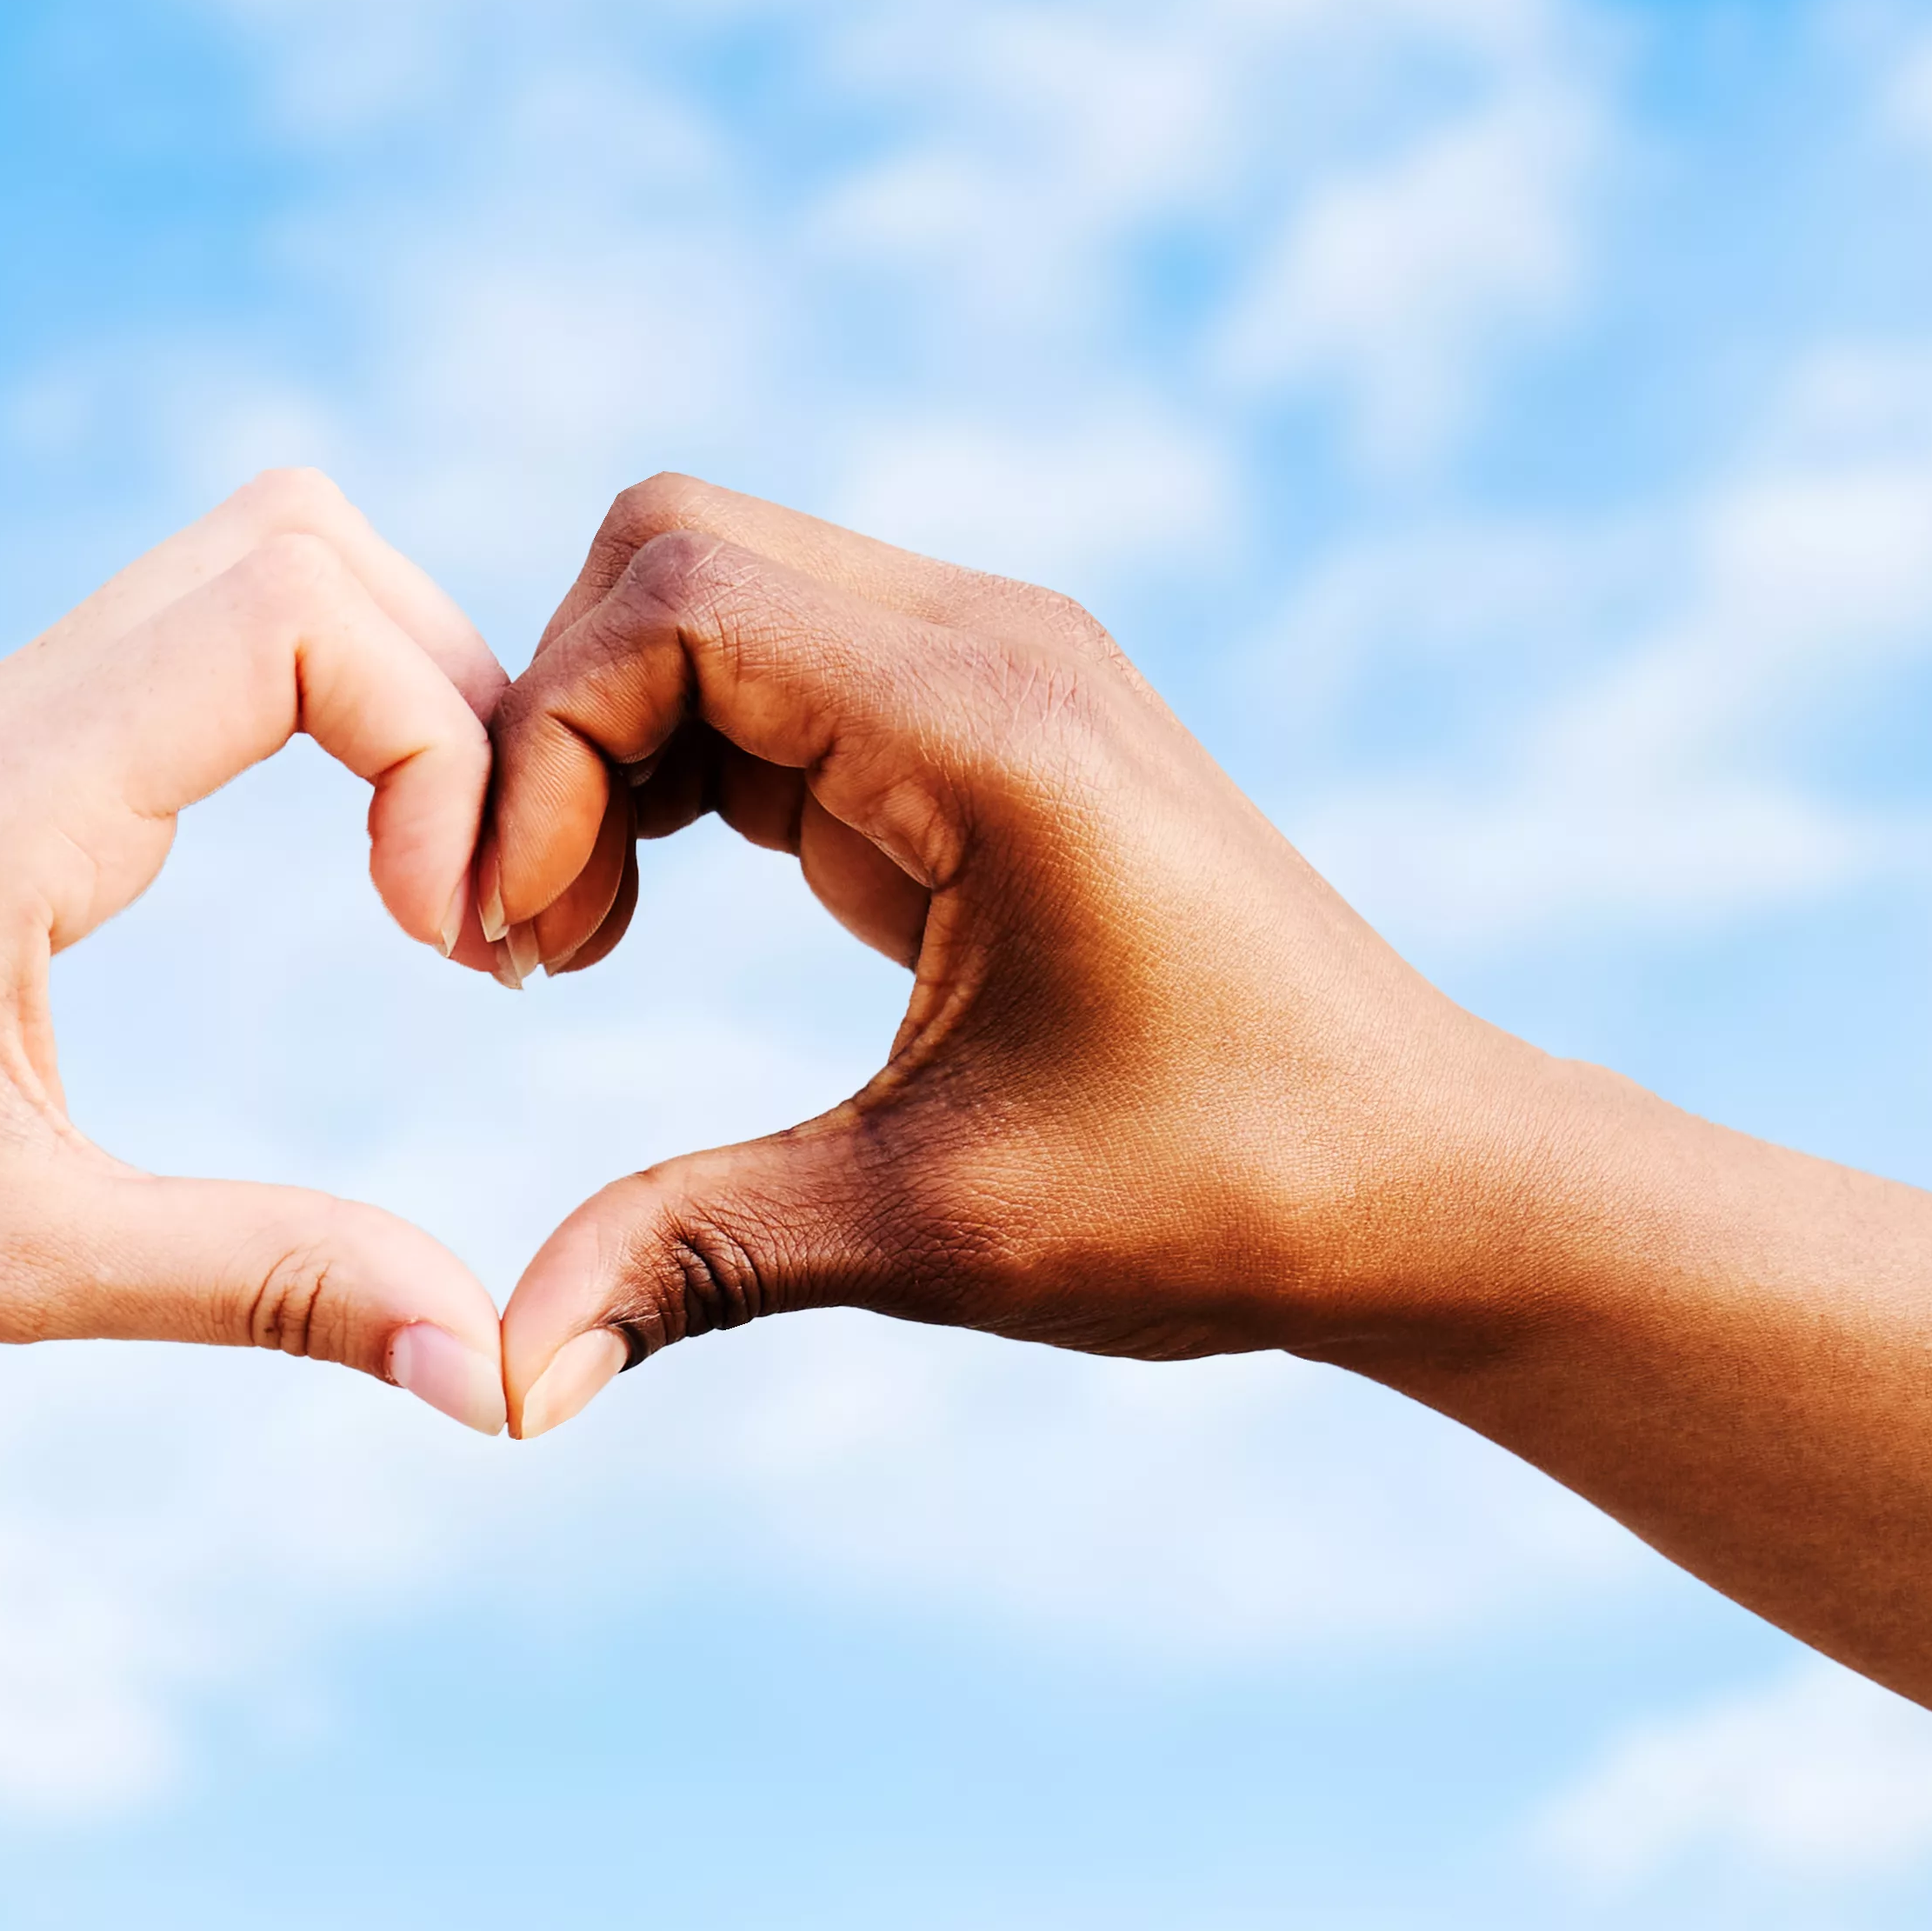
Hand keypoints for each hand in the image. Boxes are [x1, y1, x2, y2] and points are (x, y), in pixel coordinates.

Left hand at [0, 471, 521, 1433]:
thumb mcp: (24, 1272)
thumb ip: (272, 1285)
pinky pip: (186, 663)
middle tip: (478, 908)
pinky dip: (310, 729)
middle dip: (449, 691)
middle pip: (299, 540)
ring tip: (434, 904)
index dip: (443, 750)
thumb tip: (494, 1377)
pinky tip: (350, 894)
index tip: (453, 951)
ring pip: (246, 579)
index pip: (306, 612)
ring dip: (385, 702)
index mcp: (9, 800)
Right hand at [472, 475, 1578, 1434]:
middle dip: (552, 724)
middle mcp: (995, 645)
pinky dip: (671, 762)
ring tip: (576, 940)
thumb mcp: (937, 1232)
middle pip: (669, 550)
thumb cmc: (1220, 1201)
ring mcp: (997, 666)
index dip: (542, 753)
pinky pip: (769, 665)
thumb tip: (503, 1380)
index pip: (673, 605)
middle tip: (529, 938)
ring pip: (707, 591)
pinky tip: (641, 913)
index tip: (517, 947)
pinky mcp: (985, 720)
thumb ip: (701, 1256)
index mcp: (990, 727)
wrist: (1427, 1181)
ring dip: (605, 745)